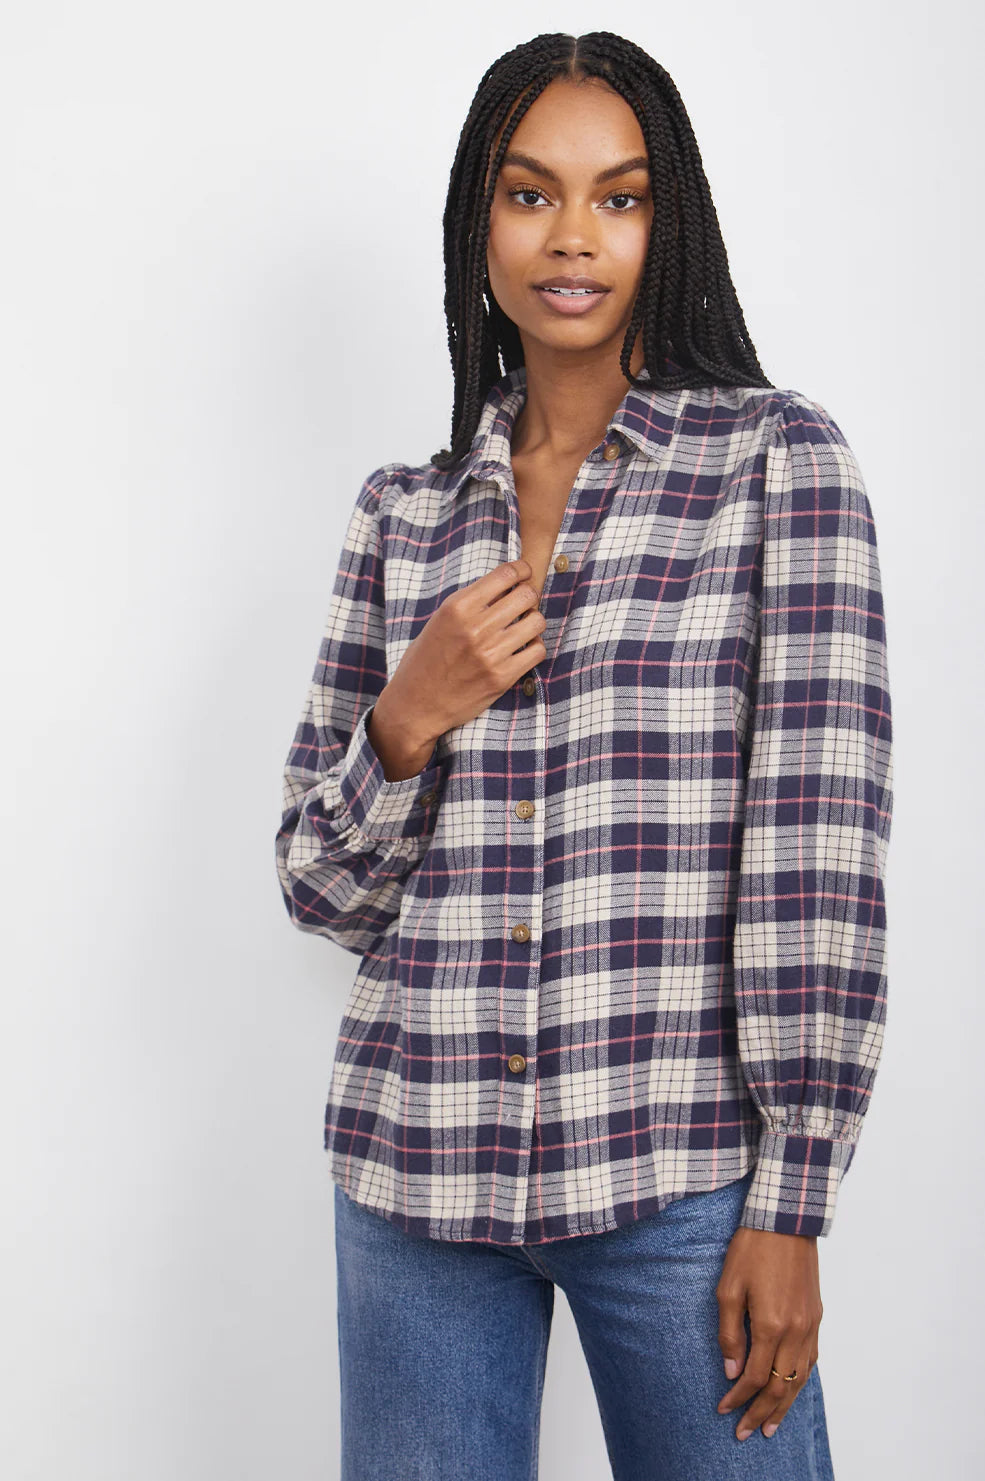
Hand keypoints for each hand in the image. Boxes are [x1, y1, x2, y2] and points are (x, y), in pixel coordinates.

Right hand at [382, 558, 547, 743]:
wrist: (416, 704)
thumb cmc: (426, 660)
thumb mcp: (439, 621)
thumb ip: (470, 603)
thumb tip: (506, 587)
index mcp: (457, 608)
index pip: (505, 574)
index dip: (520, 570)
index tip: (524, 574)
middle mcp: (475, 628)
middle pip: (526, 595)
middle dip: (529, 596)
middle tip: (523, 604)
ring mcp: (490, 654)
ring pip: (536, 622)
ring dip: (533, 622)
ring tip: (523, 628)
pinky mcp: (502, 677)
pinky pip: (537, 651)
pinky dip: (534, 648)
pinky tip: (523, 650)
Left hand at [715, 1226, 821, 1442]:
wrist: (785, 1220)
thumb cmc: (751, 1249)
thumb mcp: (728, 1288)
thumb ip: (729, 1332)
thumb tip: (732, 1371)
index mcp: (771, 1325)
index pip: (756, 1377)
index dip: (739, 1397)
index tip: (724, 1409)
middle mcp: (796, 1331)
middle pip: (781, 1387)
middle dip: (762, 1413)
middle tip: (746, 1433)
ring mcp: (811, 1325)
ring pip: (801, 1379)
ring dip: (785, 1405)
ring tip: (771, 1425)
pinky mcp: (817, 1316)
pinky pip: (811, 1360)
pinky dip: (800, 1382)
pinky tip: (791, 1390)